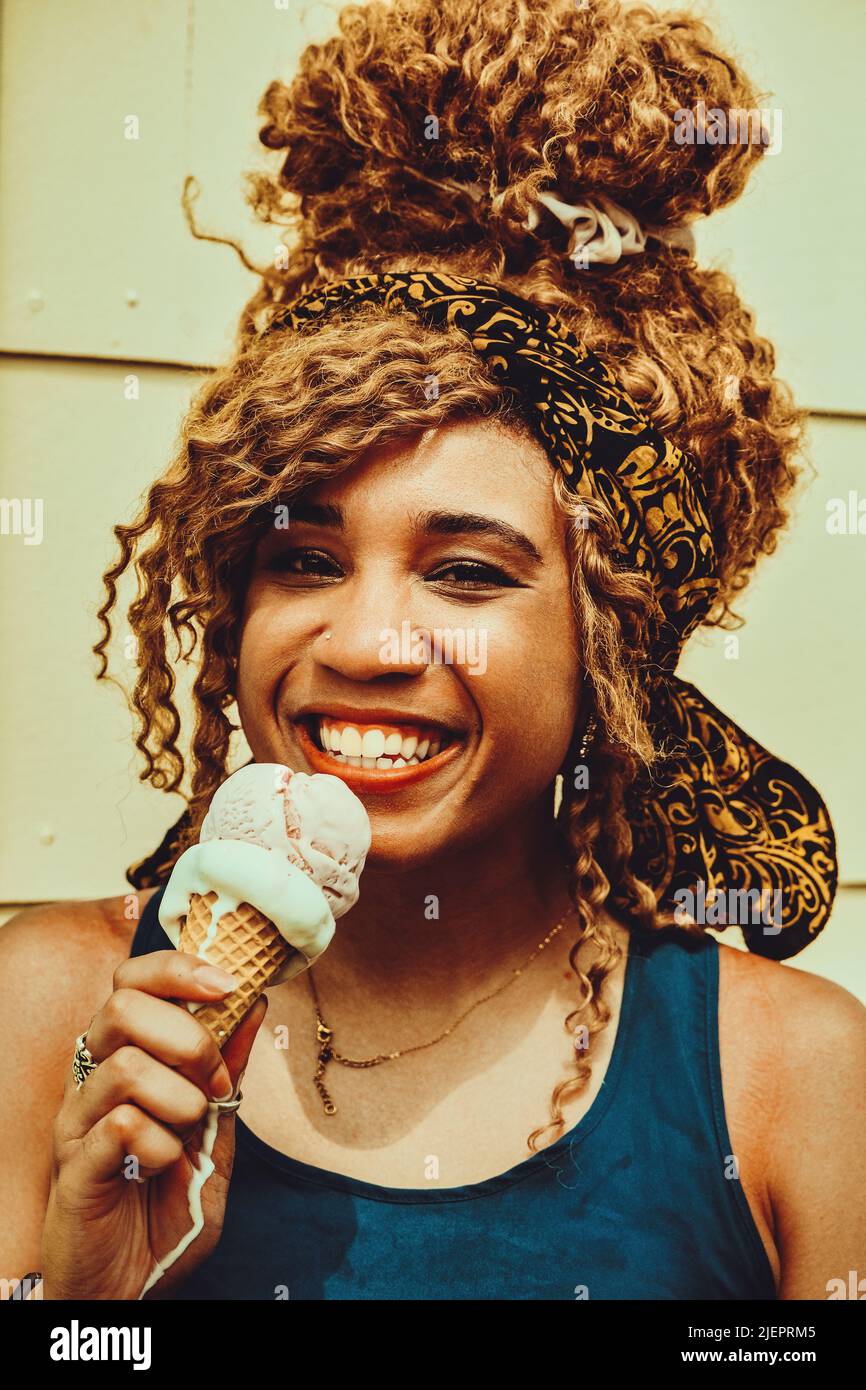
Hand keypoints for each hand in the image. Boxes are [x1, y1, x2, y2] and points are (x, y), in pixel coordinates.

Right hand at [41, 949, 267, 1299]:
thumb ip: (229, 1069)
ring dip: (179, 1096)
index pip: (133, 980)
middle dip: (189, 1035)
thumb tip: (255, 1001)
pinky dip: (160, 1144)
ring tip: (188, 1130)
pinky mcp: (73, 1165)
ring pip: (124, 1064)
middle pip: (122, 1005)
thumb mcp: (215, 1129)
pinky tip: (162, 1166)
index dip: (178, 968)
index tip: (228, 983)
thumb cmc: (166, 1202)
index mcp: (124, 1056)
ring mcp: (78, 1119)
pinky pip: (120, 1126)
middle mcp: (92, 1077)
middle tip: (214, 1080)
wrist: (136, 1283)